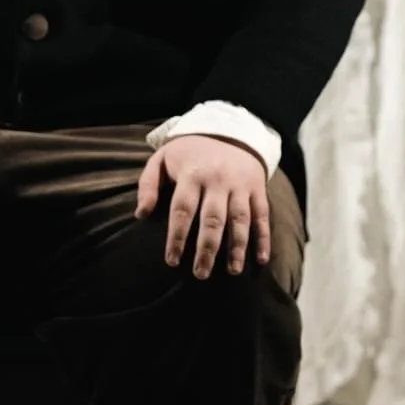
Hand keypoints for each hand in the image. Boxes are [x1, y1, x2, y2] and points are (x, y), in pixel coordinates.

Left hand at [135, 135, 269, 279]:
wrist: (227, 130)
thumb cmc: (189, 153)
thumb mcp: (162, 159)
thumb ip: (148, 184)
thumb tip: (141, 214)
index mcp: (192, 174)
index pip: (183, 209)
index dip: (177, 236)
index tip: (172, 260)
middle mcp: (217, 180)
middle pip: (213, 218)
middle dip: (207, 248)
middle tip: (201, 274)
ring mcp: (240, 184)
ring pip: (240, 219)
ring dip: (237, 246)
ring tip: (232, 270)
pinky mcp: (257, 188)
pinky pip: (262, 215)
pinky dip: (264, 238)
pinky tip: (261, 259)